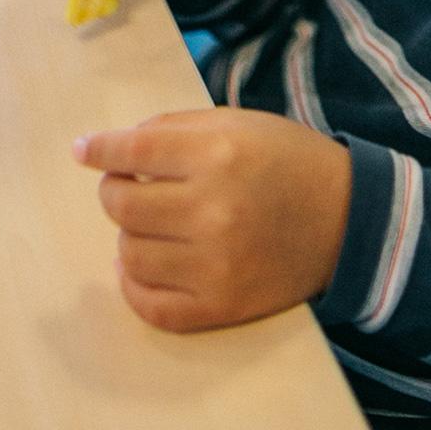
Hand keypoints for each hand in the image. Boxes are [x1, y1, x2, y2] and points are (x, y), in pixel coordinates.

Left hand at [73, 108, 353, 331]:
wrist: (346, 219)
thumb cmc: (286, 161)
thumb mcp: (238, 123)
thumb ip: (174, 128)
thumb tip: (110, 146)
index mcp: (219, 155)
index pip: (133, 151)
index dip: (100, 149)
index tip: (83, 149)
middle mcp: (214, 210)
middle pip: (122, 205)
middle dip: (115, 190)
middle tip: (129, 185)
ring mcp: (215, 265)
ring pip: (129, 254)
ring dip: (129, 235)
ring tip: (150, 224)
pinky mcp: (221, 306)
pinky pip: (149, 306)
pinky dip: (133, 286)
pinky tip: (143, 265)